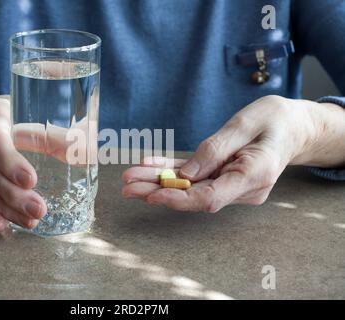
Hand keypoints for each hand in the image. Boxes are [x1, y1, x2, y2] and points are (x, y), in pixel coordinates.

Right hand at [0, 96, 46, 231]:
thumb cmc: (10, 114)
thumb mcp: (29, 112)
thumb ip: (55, 132)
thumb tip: (87, 152)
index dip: (10, 162)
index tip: (31, 180)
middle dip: (14, 195)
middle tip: (38, 209)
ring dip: (6, 209)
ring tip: (30, 221)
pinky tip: (3, 226)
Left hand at [122, 95, 344, 211]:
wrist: (294, 128)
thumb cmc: (275, 121)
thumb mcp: (245, 124)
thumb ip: (215, 149)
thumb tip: (185, 174)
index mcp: (253, 176)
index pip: (210, 197)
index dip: (178, 198)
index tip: (151, 195)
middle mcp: (242, 188)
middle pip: (194, 195)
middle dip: (158, 190)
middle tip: (127, 185)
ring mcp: (233, 186)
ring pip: (191, 187)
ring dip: (160, 181)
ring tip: (130, 177)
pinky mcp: (225, 178)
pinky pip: (196, 176)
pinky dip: (173, 171)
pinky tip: (151, 167)